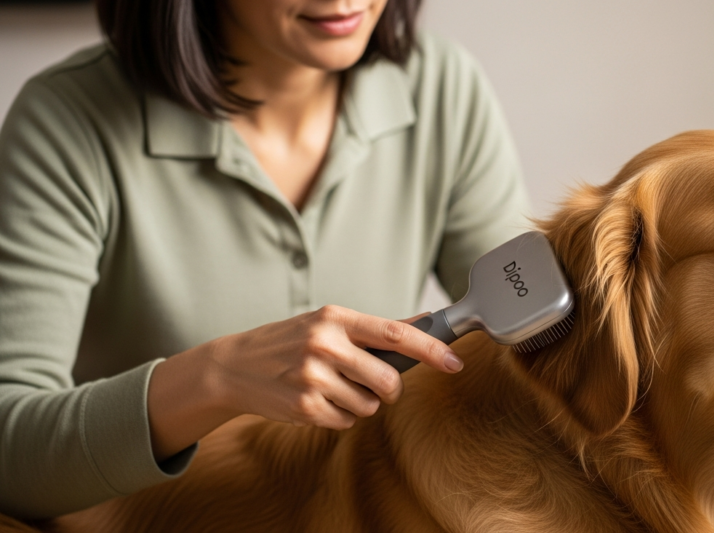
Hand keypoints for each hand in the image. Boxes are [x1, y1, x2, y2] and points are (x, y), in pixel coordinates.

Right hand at [147, 306, 462, 459]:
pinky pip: (346, 421)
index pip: (396, 333)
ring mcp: (312, 377)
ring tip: (331, 386)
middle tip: (373, 384)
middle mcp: (324, 344)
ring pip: (368, 404)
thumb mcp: (329, 323)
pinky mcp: (303, 407)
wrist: (234, 366)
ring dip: (359, 402)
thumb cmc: (290, 341)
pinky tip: (316, 400)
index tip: (454, 361)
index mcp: (336, 318)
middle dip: (388, 389)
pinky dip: (338, 415)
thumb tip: (427, 322)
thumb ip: (377, 329)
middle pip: (387, 380)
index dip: (431, 349)